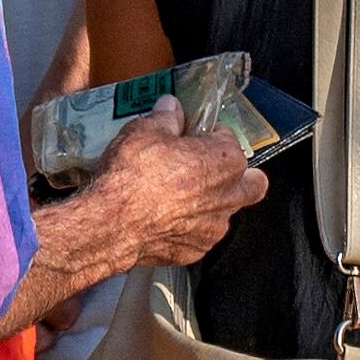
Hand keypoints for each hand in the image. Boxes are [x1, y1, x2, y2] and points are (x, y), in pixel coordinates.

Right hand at [78, 97, 267, 270]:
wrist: (108, 225)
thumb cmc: (132, 177)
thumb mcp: (144, 132)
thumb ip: (165, 118)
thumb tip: (170, 107)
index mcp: (226, 161)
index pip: (229, 141)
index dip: (209, 138)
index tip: (192, 138)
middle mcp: (229, 196)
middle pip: (251, 184)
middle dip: (235, 177)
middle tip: (207, 171)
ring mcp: (212, 228)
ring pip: (223, 214)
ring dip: (208, 205)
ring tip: (176, 198)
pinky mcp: (194, 251)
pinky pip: (198, 237)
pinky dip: (185, 229)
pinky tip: (162, 221)